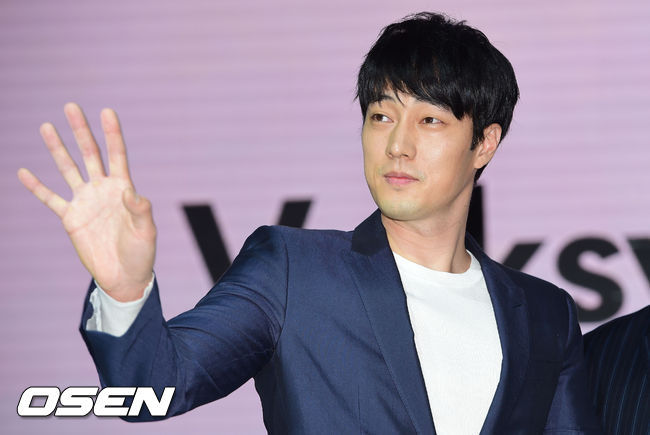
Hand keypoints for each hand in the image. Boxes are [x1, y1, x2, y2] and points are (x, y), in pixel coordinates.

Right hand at [18, 103, 155, 301]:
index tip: (107, 111)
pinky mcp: (71, 218)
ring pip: (68, 169)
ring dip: (57, 149)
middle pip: (90, 154)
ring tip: (46, 126)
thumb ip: (140, 210)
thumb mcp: (146, 231)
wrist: (124, 276)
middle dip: (81, 131)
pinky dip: (37, 187)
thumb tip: (130, 192)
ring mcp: (85, 201)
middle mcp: (102, 189)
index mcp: (123, 188)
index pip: (117, 155)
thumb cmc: (141, 253)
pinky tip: (24, 172)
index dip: (112, 134)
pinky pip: (50, 199)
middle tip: (71, 106)